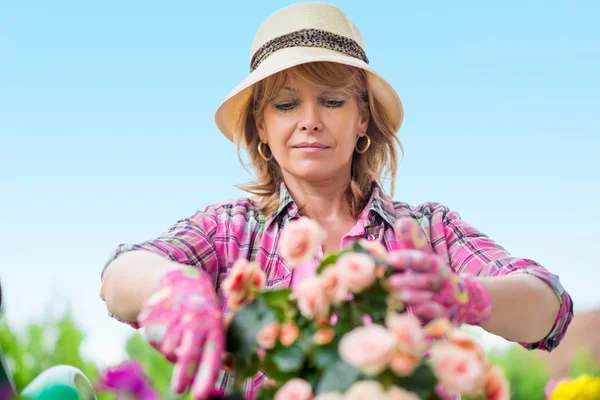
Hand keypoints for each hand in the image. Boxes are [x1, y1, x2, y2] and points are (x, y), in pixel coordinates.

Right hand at [137, 267, 224, 399]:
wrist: (183, 281)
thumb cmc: (203, 314)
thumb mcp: (215, 327)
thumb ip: (214, 354)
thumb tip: (210, 389)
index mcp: (214, 325)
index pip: (211, 355)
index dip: (205, 377)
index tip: (199, 396)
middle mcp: (195, 320)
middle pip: (189, 353)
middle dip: (183, 375)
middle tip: (179, 390)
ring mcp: (174, 315)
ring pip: (168, 349)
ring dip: (171, 352)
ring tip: (178, 338)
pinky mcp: (156, 314)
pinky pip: (154, 340)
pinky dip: (159, 341)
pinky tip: (167, 327)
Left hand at [388, 219, 491, 325]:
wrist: (464, 301)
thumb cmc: (433, 276)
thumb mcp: (425, 258)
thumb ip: (413, 242)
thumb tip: (402, 220)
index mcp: (435, 267)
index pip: (424, 260)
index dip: (408, 259)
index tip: (390, 258)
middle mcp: (442, 284)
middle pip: (428, 281)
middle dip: (411, 281)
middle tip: (391, 281)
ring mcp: (445, 303)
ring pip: (433, 301)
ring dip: (418, 299)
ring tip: (401, 296)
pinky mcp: (445, 321)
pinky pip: (438, 321)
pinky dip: (430, 318)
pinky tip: (417, 315)